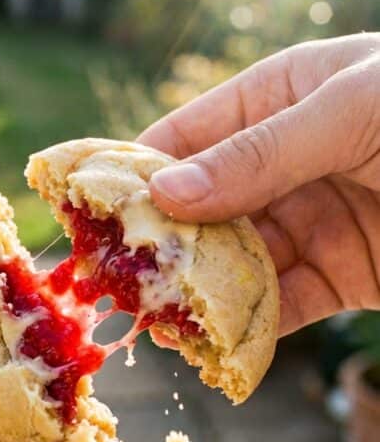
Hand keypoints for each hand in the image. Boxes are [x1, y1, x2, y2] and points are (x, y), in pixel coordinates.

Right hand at [141, 34, 379, 334]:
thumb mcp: (350, 112)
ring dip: (200, 294)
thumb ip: (260, 153)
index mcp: (280, 97)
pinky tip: (215, 343)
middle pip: (204, 207)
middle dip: (163, 245)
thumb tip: (166, 193)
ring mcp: (313, 220)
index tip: (90, 211)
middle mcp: (286, 161)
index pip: (189, 136)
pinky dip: (251, 328)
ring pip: (238, 263)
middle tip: (118, 281)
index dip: (138, 173)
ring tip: (156, 321)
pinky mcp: (343, 275)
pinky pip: (285, 305)